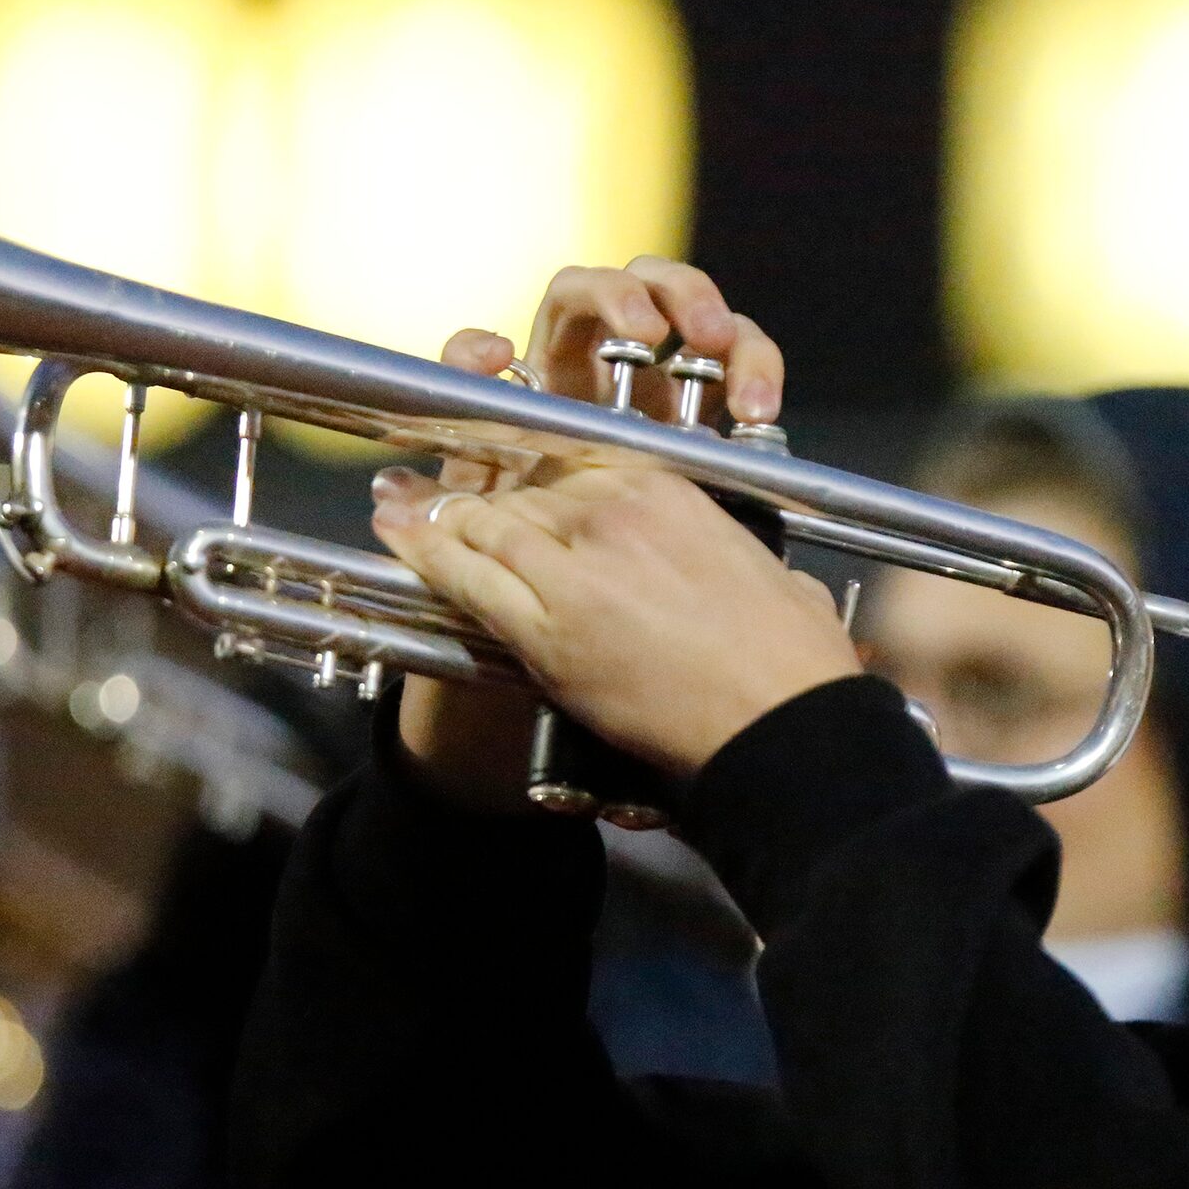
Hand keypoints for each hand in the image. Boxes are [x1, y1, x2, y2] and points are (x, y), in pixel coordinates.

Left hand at [389, 260, 838, 794]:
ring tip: (398, 503)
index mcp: (671, 490)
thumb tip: (747, 567)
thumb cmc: (791, 663)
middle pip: (526, 489)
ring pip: (486, 524)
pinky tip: (398, 534)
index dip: (533, 468)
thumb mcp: (773, 575)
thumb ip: (738, 556)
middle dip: (478, 489)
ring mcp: (576, 567)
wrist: (781, 726)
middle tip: (435, 488)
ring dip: (434, 513)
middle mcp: (616, 513)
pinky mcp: (547, 628)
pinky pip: (469, 578)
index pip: (576, 462)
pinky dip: (425, 552)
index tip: (514, 471)